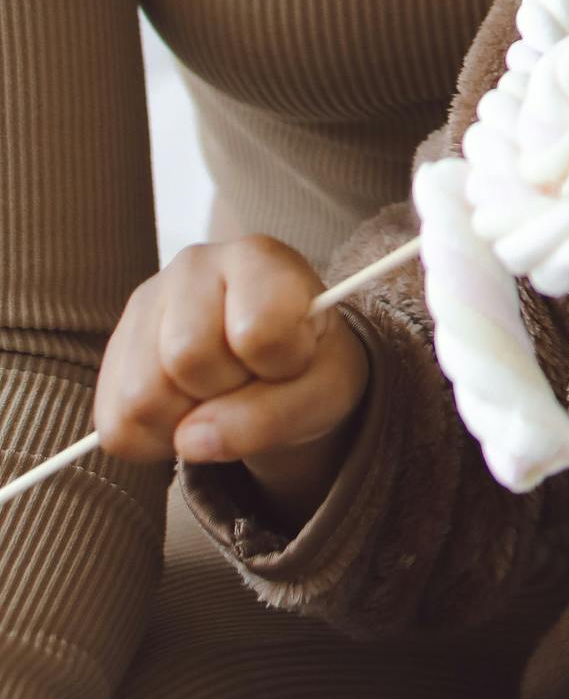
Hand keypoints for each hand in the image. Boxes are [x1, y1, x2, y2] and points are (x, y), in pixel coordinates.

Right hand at [93, 237, 370, 524]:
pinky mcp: (114, 353)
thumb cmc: (308, 364)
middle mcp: (191, 267)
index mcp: (257, 258)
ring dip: (186, 421)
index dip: (279, 364)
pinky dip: (156, 439)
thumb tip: (190, 439)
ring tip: (219, 394)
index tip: (293, 358)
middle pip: (187, 357)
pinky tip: (188, 409)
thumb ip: (273, 415)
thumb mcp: (324, 390)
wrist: (278, 364)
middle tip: (249, 378)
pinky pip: (117, 426)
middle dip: (226, 390)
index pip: (256, 328)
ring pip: (142, 396)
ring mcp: (144, 306)